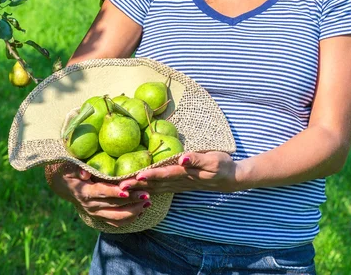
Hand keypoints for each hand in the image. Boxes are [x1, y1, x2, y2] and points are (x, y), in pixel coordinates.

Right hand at [46, 162, 152, 227]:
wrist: (65, 186)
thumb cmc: (70, 172)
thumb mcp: (71, 167)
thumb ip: (78, 169)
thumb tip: (85, 173)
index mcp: (86, 192)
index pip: (102, 193)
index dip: (114, 193)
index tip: (127, 191)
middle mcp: (91, 206)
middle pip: (114, 205)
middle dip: (131, 201)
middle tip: (146, 195)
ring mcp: (96, 213)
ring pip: (117, 217)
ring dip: (133, 212)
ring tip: (147, 203)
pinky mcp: (100, 217)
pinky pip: (116, 222)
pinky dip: (129, 219)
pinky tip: (141, 211)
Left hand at [118, 152, 242, 194]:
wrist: (231, 178)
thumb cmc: (223, 165)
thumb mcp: (214, 159)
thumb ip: (197, 159)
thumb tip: (182, 159)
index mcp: (187, 174)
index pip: (165, 174)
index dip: (151, 175)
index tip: (136, 176)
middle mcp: (180, 181)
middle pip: (156, 184)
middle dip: (138, 186)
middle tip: (120, 187)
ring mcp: (179, 185)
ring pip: (156, 188)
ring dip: (140, 189)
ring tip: (123, 190)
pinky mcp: (179, 184)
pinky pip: (161, 189)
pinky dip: (148, 189)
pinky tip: (138, 191)